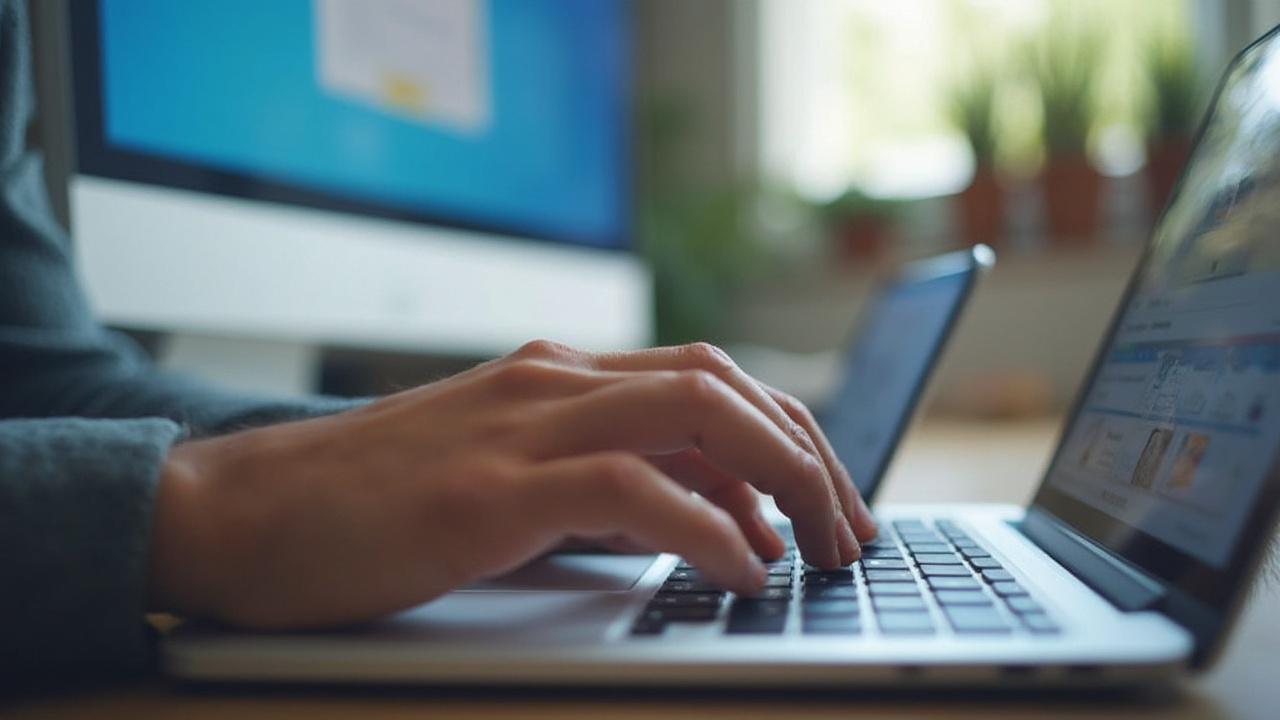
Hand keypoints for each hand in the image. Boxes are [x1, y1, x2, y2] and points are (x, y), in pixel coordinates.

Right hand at [148, 341, 875, 628]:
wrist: (242, 513)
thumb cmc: (372, 506)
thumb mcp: (505, 479)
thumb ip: (598, 486)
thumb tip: (706, 525)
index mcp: (557, 379)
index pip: (710, 379)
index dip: (787, 434)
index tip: (827, 499)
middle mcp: (551, 383)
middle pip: (723, 386)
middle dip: (807, 455)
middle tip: (849, 529)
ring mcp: (521, 427)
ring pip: (696, 414)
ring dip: (782, 481)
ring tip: (818, 550)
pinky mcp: (490, 490)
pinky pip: (632, 489)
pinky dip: (706, 527)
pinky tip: (740, 570)